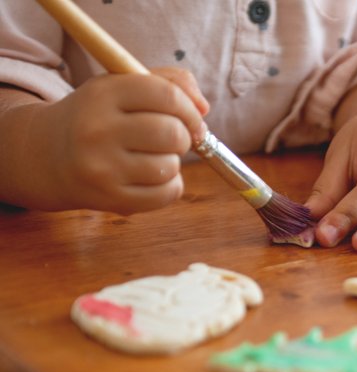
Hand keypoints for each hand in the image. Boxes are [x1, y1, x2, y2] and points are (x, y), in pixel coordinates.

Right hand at [30, 67, 207, 213]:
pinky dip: (170, 186)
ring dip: (173, 162)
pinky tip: (154, 177)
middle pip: (172, 133)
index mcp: (102, 94)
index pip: (166, 95)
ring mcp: (102, 168)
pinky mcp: (111, 199)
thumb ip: (167, 82)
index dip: (190, 108)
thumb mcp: (121, 86)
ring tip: (154, 157)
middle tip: (173, 138)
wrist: (50, 157)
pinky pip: (166, 194)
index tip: (192, 117)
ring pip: (171, 166)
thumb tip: (203, 107)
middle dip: (183, 136)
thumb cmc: (99, 118)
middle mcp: (98, 130)